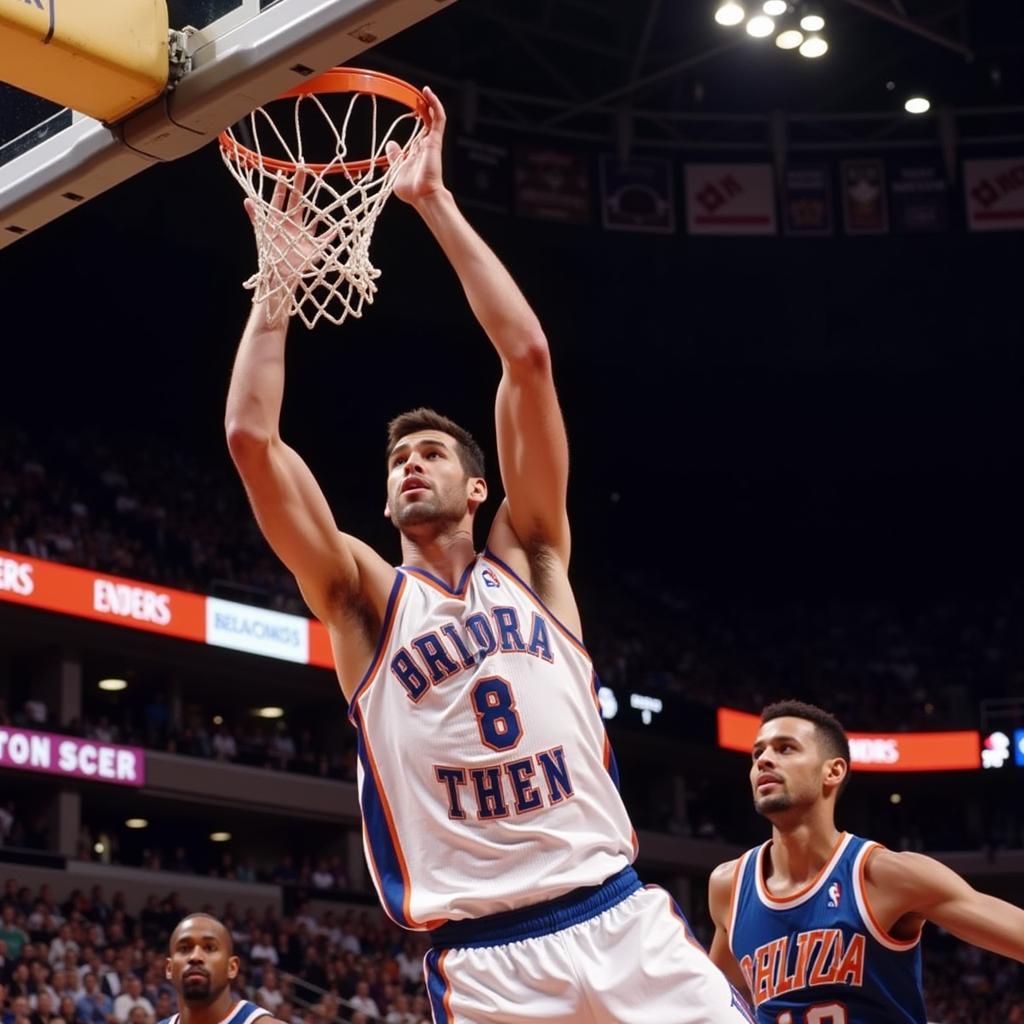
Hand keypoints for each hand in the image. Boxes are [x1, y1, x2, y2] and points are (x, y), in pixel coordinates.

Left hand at [244, 170, 324, 290]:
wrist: (280, 275)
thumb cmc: (270, 254)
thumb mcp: (262, 232)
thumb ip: (256, 216)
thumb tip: (246, 199)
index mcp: (279, 221)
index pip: (280, 200)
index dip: (282, 187)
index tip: (284, 173)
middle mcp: (292, 225)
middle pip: (297, 202)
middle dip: (299, 186)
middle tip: (303, 169)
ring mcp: (303, 235)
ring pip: (312, 218)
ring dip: (318, 208)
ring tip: (324, 194)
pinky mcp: (314, 248)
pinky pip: (325, 239)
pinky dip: (331, 235)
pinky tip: (338, 228)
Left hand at [385, 86, 446, 205]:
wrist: (422, 196)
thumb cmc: (412, 191)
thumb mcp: (397, 171)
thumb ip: (395, 157)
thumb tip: (391, 144)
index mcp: (418, 152)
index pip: (420, 131)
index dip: (418, 118)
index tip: (413, 107)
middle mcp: (426, 146)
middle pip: (428, 122)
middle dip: (424, 108)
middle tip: (417, 96)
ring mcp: (432, 143)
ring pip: (435, 118)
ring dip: (431, 103)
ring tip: (425, 91)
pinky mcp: (435, 141)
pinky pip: (439, 120)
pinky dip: (436, 106)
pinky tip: (429, 95)